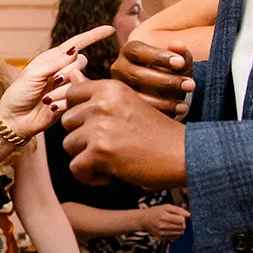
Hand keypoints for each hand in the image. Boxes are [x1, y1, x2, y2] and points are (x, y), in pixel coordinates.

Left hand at [0, 25, 116, 138]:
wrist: (15, 120)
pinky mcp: (70, 101)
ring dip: (65, 89)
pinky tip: (52, 106)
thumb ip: (53, 63)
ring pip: (80, 79)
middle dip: (69, 71)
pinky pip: (78, 97)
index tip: (109, 29)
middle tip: (52, 82)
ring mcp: (67, 86)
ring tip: (47, 98)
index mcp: (51, 59)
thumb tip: (74, 50)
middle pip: (81, 61)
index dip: (92, 36)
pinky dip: (66, 101)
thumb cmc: (18, 94)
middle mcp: (61, 70)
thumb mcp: (32, 75)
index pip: (75, 44)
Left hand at [55, 78, 187, 188]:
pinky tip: (110, 175)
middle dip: (82, 138)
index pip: (71, 95)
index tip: (95, 126)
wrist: (185, 155)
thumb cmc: (158, 133)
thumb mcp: (128, 105)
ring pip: (69, 145)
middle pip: (67, 122)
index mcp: (110, 87)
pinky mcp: (100, 150)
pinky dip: (90, 177)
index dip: (78, 114)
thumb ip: (98, 95)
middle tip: (109, 146)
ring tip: (111, 160)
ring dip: (86, 158)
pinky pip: (76, 168)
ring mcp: (100, 126)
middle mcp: (102, 103)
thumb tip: (70, 75)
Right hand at [114, 38, 195, 118]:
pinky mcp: (124, 106)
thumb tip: (178, 45)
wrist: (165, 89)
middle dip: (166, 81)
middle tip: (190, 85)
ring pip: (136, 96)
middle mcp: (119, 68)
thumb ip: (180, 52)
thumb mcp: (178, 61)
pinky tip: (179, 110)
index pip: (137, 51)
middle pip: (136, 74)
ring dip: (164, 101)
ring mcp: (119, 89)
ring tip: (185, 104)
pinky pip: (139, 112)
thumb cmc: (171, 70)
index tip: (180, 63)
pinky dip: (161, 111)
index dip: (158, 56)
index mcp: (129, 51)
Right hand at [142, 203, 190, 241]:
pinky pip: (175, 237)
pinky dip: (175, 233)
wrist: (144, 220)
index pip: (181, 220)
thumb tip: (189, 215)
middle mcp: (162, 226)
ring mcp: (162, 233)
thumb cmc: (156, 211)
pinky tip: (170, 229)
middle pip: (182, 228)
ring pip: (179, 233)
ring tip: (174, 224)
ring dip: (179, 229)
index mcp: (164, 216)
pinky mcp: (162, 238)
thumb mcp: (166, 206)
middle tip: (177, 220)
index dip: (183, 218)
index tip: (179, 216)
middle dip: (182, 224)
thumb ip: (178, 210)